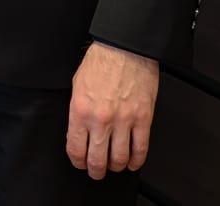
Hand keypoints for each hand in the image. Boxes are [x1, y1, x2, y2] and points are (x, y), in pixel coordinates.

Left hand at [67, 42, 159, 178]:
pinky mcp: (143, 119)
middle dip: (96, 171)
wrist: (124, 48)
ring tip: (115, 165)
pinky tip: (133, 161)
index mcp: (80, 111)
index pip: (76, 149)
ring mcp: (123, 121)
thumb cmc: (101, 61)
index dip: (78, 162)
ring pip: (119, 159)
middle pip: (97, 160)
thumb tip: (79, 132)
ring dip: (116, 166)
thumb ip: (77, 111)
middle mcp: (101, 119)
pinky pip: (141, 149)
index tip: (80, 162)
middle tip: (97, 171)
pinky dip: (136, 160)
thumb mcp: (77, 85)